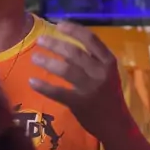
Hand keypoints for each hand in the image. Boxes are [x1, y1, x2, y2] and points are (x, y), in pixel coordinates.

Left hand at [30, 22, 126, 141]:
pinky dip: (44, 86)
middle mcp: (101, 72)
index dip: (74, 30)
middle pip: (74, 52)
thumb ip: (92, 59)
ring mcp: (90, 88)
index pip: (91, 39)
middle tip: (40, 40)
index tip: (58, 25)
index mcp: (109, 61)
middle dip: (55, 44)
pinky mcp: (80, 103)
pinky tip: (32, 81)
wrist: (116, 124)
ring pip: (65, 70)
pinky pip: (58, 92)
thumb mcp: (107, 73)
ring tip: (34, 57)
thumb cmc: (109, 95)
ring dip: (47, 62)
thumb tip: (66, 43)